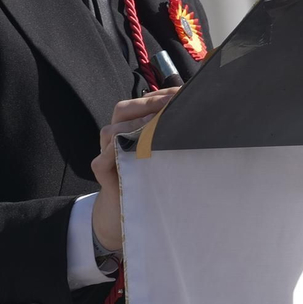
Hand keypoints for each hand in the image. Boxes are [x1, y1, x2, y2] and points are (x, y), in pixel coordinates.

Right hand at [90, 87, 179, 250]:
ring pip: (110, 131)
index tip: (183, 93)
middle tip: (170, 105)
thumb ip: (173, 137)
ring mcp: (106, 153)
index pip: (142, 102)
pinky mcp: (102, 172)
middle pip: (123, 110)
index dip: (160, 95)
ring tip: (155, 124)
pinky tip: (132, 151)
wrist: (127, 210)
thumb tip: (201, 118)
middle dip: (147, 104)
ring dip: (132, 126)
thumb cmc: (150, 177)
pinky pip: (101, 160)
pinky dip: (113, 154)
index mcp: (131, 126)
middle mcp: (117, 136)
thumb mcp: (163, 154)